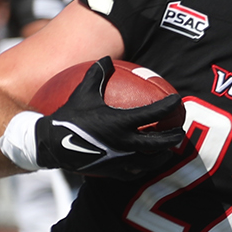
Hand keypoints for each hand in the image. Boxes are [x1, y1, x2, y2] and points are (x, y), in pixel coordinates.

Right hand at [28, 57, 184, 179]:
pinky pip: (134, 173)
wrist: (52, 145)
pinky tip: (145, 165)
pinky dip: (144, 168)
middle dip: (174, 137)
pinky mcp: (113, 172)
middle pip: (159, 143)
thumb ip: (97, 74)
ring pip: (150, 161)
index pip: (153, 113)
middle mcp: (125, 143)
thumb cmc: (69, 117)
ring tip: (168, 151)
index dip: (168, 106)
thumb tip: (105, 58)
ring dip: (162, 155)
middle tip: (179, 132)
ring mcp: (120, 160)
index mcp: (121, 122)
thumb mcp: (83, 93)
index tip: (176, 101)